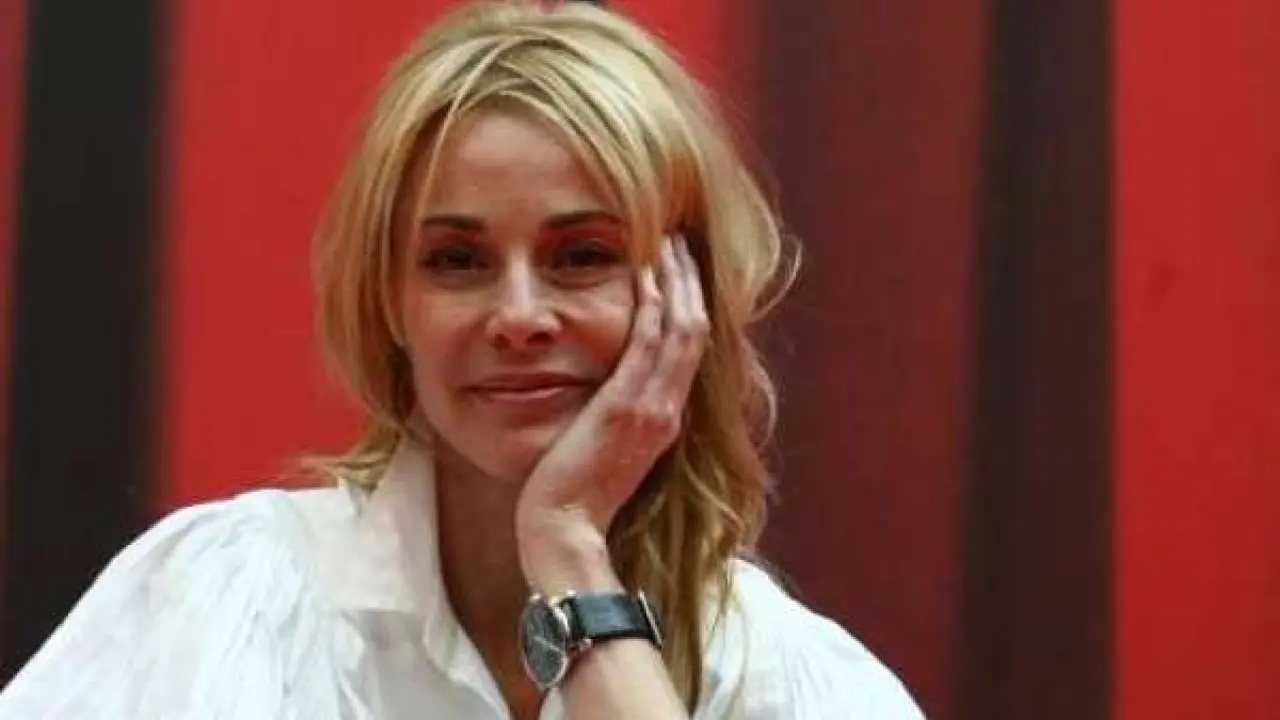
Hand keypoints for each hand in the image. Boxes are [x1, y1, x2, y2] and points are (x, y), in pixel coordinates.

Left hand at [515, 234, 708, 587]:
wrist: (566, 531)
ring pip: (681, 328)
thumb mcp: (604, 450)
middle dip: (689, 282)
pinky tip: (644, 272)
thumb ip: (615, 418)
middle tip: (678, 240)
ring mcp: (652, 408)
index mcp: (665, 420)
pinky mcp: (626, 406)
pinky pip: (648, 342)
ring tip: (666, 242)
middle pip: (695, 330)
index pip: (689, 350)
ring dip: (676, 281)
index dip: (688, 305)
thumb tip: (604, 395)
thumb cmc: (574, 496)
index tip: (677, 271)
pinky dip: (652, 304)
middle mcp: (668, 410)